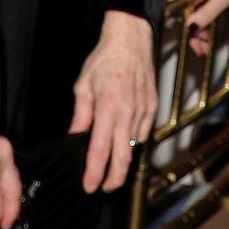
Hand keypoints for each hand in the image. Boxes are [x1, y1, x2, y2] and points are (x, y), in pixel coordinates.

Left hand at [70, 11, 155, 191]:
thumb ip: (81, 115)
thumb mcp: (83, 85)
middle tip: (104, 188)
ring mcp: (144, 110)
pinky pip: (143, 132)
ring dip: (123, 160)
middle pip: (123, 157)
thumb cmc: (105, 59)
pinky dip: (133, 142)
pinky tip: (125, 143)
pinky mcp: (153, 107)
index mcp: (108, 107)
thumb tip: (75, 136)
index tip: (90, 186)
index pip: (100, 149)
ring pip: (134, 147)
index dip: (94, 172)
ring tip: (112, 168)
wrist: (131, 39)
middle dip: (114, 178)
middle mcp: (128, 112)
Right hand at [179, 0, 228, 54]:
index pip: (184, 15)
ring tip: (210, 34)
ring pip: (193, 2)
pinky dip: (204, 5)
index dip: (192, 34)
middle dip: (197, 28)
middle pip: (187, 9)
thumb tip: (191, 28)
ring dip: (201, 18)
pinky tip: (212, 14)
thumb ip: (206, 14)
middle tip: (206, 44)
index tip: (199, 46)